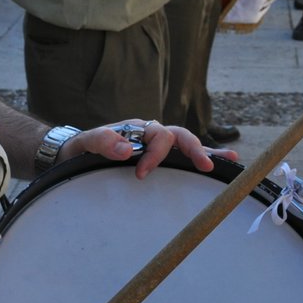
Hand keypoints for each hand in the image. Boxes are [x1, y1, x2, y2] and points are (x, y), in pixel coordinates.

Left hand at [62, 119, 235, 177]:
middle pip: (179, 136)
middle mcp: (151, 134)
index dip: (154, 154)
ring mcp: (157, 147)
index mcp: (137, 128)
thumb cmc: (79, 149)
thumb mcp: (84, 143)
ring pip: (187, 144)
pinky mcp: (160, 160)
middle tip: (204, 165)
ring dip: (207, 151)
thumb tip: (127, 148)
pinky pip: (184, 157)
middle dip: (194, 149)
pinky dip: (205, 156)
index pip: (157, 135)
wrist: (72, 156)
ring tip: (230, 159)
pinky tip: (225, 161)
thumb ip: (102, 141)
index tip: (141, 174)